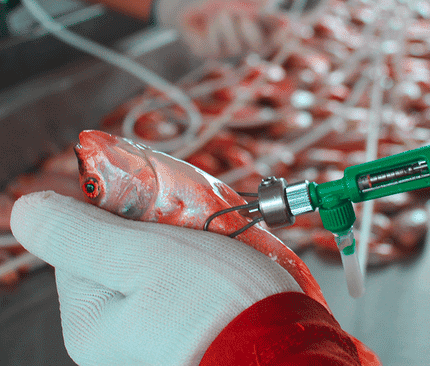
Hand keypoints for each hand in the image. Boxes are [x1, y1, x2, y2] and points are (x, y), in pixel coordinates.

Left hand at [10, 191, 300, 365]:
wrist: (284, 350)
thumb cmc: (217, 306)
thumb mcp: (141, 257)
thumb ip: (80, 234)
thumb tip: (26, 211)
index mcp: (91, 319)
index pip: (82, 240)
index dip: (117, 209)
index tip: (154, 199)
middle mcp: (114, 335)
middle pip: (123, 252)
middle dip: (158, 228)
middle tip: (195, 222)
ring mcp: (151, 337)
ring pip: (159, 265)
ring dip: (187, 243)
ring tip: (220, 243)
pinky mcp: (186, 336)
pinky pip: (184, 286)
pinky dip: (204, 266)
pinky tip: (228, 265)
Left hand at [154, 0, 287, 58]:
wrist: (183, 5)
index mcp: (255, 26)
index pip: (275, 32)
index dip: (284, 31)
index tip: (291, 26)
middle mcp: (245, 42)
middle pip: (260, 45)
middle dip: (252, 29)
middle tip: (242, 15)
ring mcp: (228, 50)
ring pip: (237, 44)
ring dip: (227, 23)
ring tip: (219, 13)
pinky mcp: (211, 55)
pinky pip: (218, 45)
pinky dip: (213, 29)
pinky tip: (207, 24)